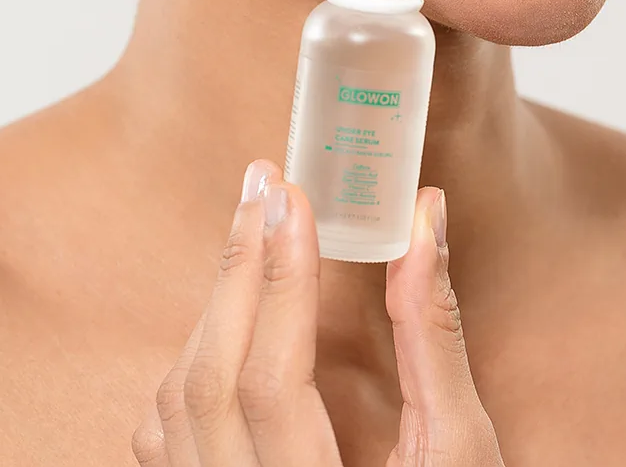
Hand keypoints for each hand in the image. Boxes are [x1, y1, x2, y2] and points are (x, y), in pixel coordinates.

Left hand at [132, 159, 505, 465]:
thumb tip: (424, 218)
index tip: (293, 196)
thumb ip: (436, 336)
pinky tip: (231, 314)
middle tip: (264, 185)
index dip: (281, 280)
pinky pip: (165, 432)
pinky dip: (193, 356)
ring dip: (213, 307)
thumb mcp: (460, 451)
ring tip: (255, 236)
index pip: (273, 382)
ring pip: (176, 402)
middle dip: (237, 270)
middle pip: (209, 381)